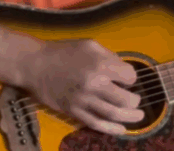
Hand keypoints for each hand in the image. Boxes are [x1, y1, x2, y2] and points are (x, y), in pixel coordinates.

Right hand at [20, 39, 143, 134]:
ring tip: (138, 116)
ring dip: (130, 117)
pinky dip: (111, 129)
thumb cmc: (64, 51)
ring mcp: (83, 100)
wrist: (35, 64)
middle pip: (125, 99)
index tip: (127, 78)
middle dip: (135, 101)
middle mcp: (94, 84)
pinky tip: (122, 130)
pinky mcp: (73, 111)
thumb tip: (124, 71)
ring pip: (113, 114)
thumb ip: (110, 56)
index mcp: (100, 65)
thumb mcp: (91, 44)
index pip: (129, 77)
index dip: (131, 77)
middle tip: (137, 100)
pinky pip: (95, 123)